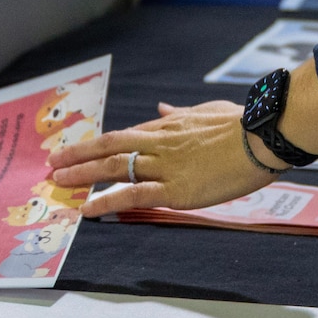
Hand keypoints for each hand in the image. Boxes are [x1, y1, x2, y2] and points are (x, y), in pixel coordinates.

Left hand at [47, 101, 274, 217]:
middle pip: (110, 147)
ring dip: (82, 175)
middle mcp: (160, 144)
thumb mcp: (208, 111)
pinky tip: (86, 209)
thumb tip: (161, 108)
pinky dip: (106, 202)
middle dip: (79, 155)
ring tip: (58, 182)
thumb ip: (182, 113)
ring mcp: (165, 166)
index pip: (127, 136)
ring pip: (113, 169)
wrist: (263, 136)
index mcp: (169, 126)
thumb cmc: (244, 124)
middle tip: (54, 163)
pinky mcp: (174, 190)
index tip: (81, 149)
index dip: (100, 144)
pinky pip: (132, 195)